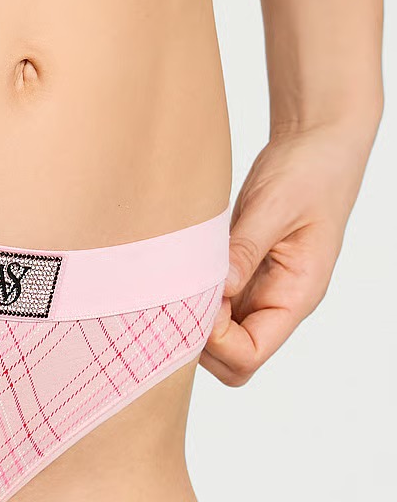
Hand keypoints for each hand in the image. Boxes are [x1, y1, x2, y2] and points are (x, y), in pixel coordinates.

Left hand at [202, 118, 378, 385]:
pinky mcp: (241, 275)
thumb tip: (216, 291)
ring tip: (184, 276)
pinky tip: (185, 268)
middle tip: (185, 290)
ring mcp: (258, 292)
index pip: (250, 355)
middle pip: (230, 360)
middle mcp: (277, 304)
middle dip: (200, 338)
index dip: (216, 341)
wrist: (317, 141)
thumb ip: (245, 249)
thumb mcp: (276, 205)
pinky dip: (193, 297)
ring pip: (216, 338)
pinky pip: (212, 306)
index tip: (199, 299)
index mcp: (296, 296)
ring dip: (193, 317)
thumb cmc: (310, 170)